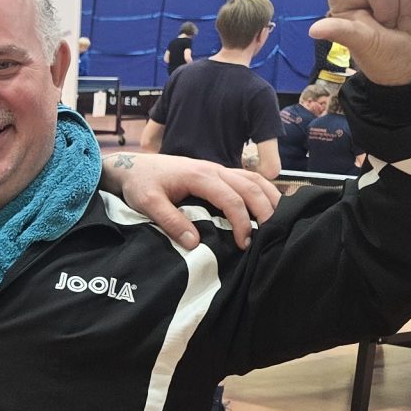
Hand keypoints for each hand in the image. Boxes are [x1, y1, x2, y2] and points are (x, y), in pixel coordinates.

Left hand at [103, 152, 277, 250]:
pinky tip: (268, 206)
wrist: (132, 166)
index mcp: (199, 175)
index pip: (231, 198)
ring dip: (268, 198)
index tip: (244, 244)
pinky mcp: (216, 173)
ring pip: (253, 179)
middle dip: (264, 211)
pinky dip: (261, 191)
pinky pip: (247, 178)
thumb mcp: (148, 202)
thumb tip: (195, 242)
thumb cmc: (139, 183)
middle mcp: (214, 169)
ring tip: (277, 221)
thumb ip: (170, 221)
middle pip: (250, 186)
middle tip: (270, 236)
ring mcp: (217, 169)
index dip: (241, 222)